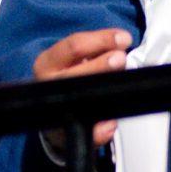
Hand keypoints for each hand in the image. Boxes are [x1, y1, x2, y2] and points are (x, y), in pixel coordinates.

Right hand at [34, 28, 131, 148]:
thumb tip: (119, 41)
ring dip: (103, 91)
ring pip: (79, 98)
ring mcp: (55, 108)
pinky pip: (86, 132)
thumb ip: (94, 49)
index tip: (123, 38)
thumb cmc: (66, 79)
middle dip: (102, 64)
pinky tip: (111, 123)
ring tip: (120, 86)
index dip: (102, 40)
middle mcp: (48, 83)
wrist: (50, 113)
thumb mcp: (71, 59)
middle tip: (121, 58)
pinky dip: (101, 129)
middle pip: (76, 72)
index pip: (74, 46)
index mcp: (48, 61)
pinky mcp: (63, 133)